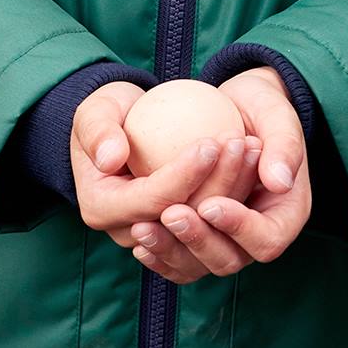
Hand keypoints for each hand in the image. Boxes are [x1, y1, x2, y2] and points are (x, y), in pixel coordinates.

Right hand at [70, 81, 243, 258]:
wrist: (119, 128)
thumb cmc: (107, 115)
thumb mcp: (94, 112)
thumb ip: (98, 132)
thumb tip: (111, 159)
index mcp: (101, 210)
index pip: (152, 201)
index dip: (184, 176)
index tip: (210, 144)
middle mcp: (129, 232)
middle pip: (184, 218)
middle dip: (218, 183)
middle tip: (239, 143)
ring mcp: (158, 235)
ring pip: (206, 224)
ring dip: (234, 188)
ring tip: (251, 147)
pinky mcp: (181, 231)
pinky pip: (214, 220)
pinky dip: (236, 193)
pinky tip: (253, 160)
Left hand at [158, 67, 311, 273]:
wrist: (236, 107)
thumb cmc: (260, 106)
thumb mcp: (277, 114)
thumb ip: (284, 146)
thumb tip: (279, 182)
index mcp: (284, 215)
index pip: (266, 240)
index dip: (238, 228)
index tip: (210, 204)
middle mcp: (255, 236)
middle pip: (229, 260)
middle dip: (199, 239)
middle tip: (171, 213)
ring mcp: (224, 240)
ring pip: (198, 266)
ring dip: (170, 249)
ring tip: (143, 227)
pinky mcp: (198, 235)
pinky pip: (178, 258)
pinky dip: (159, 252)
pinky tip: (137, 233)